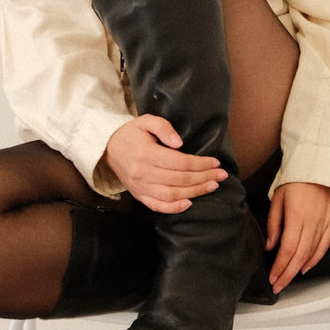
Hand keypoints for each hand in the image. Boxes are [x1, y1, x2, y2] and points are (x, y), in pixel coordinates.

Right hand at [104, 115, 227, 213]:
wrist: (108, 148)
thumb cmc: (131, 133)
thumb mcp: (146, 121)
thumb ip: (164, 127)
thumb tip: (179, 143)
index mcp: (146, 154)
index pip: (180, 162)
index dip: (200, 164)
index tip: (216, 163)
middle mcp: (143, 173)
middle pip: (179, 180)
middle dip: (204, 178)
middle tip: (221, 176)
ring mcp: (140, 187)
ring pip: (172, 195)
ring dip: (195, 192)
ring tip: (212, 187)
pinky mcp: (138, 195)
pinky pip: (157, 206)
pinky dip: (174, 208)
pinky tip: (190, 203)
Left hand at [265, 182, 329, 293]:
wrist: (319, 166)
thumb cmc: (296, 180)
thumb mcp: (278, 198)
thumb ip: (274, 223)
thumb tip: (270, 247)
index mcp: (296, 215)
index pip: (287, 248)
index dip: (280, 266)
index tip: (272, 277)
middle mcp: (312, 221)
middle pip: (299, 255)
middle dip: (287, 274)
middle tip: (278, 285)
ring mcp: (325, 223)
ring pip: (312, 253)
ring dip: (299, 269)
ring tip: (288, 279)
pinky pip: (325, 246)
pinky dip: (315, 259)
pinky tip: (305, 267)